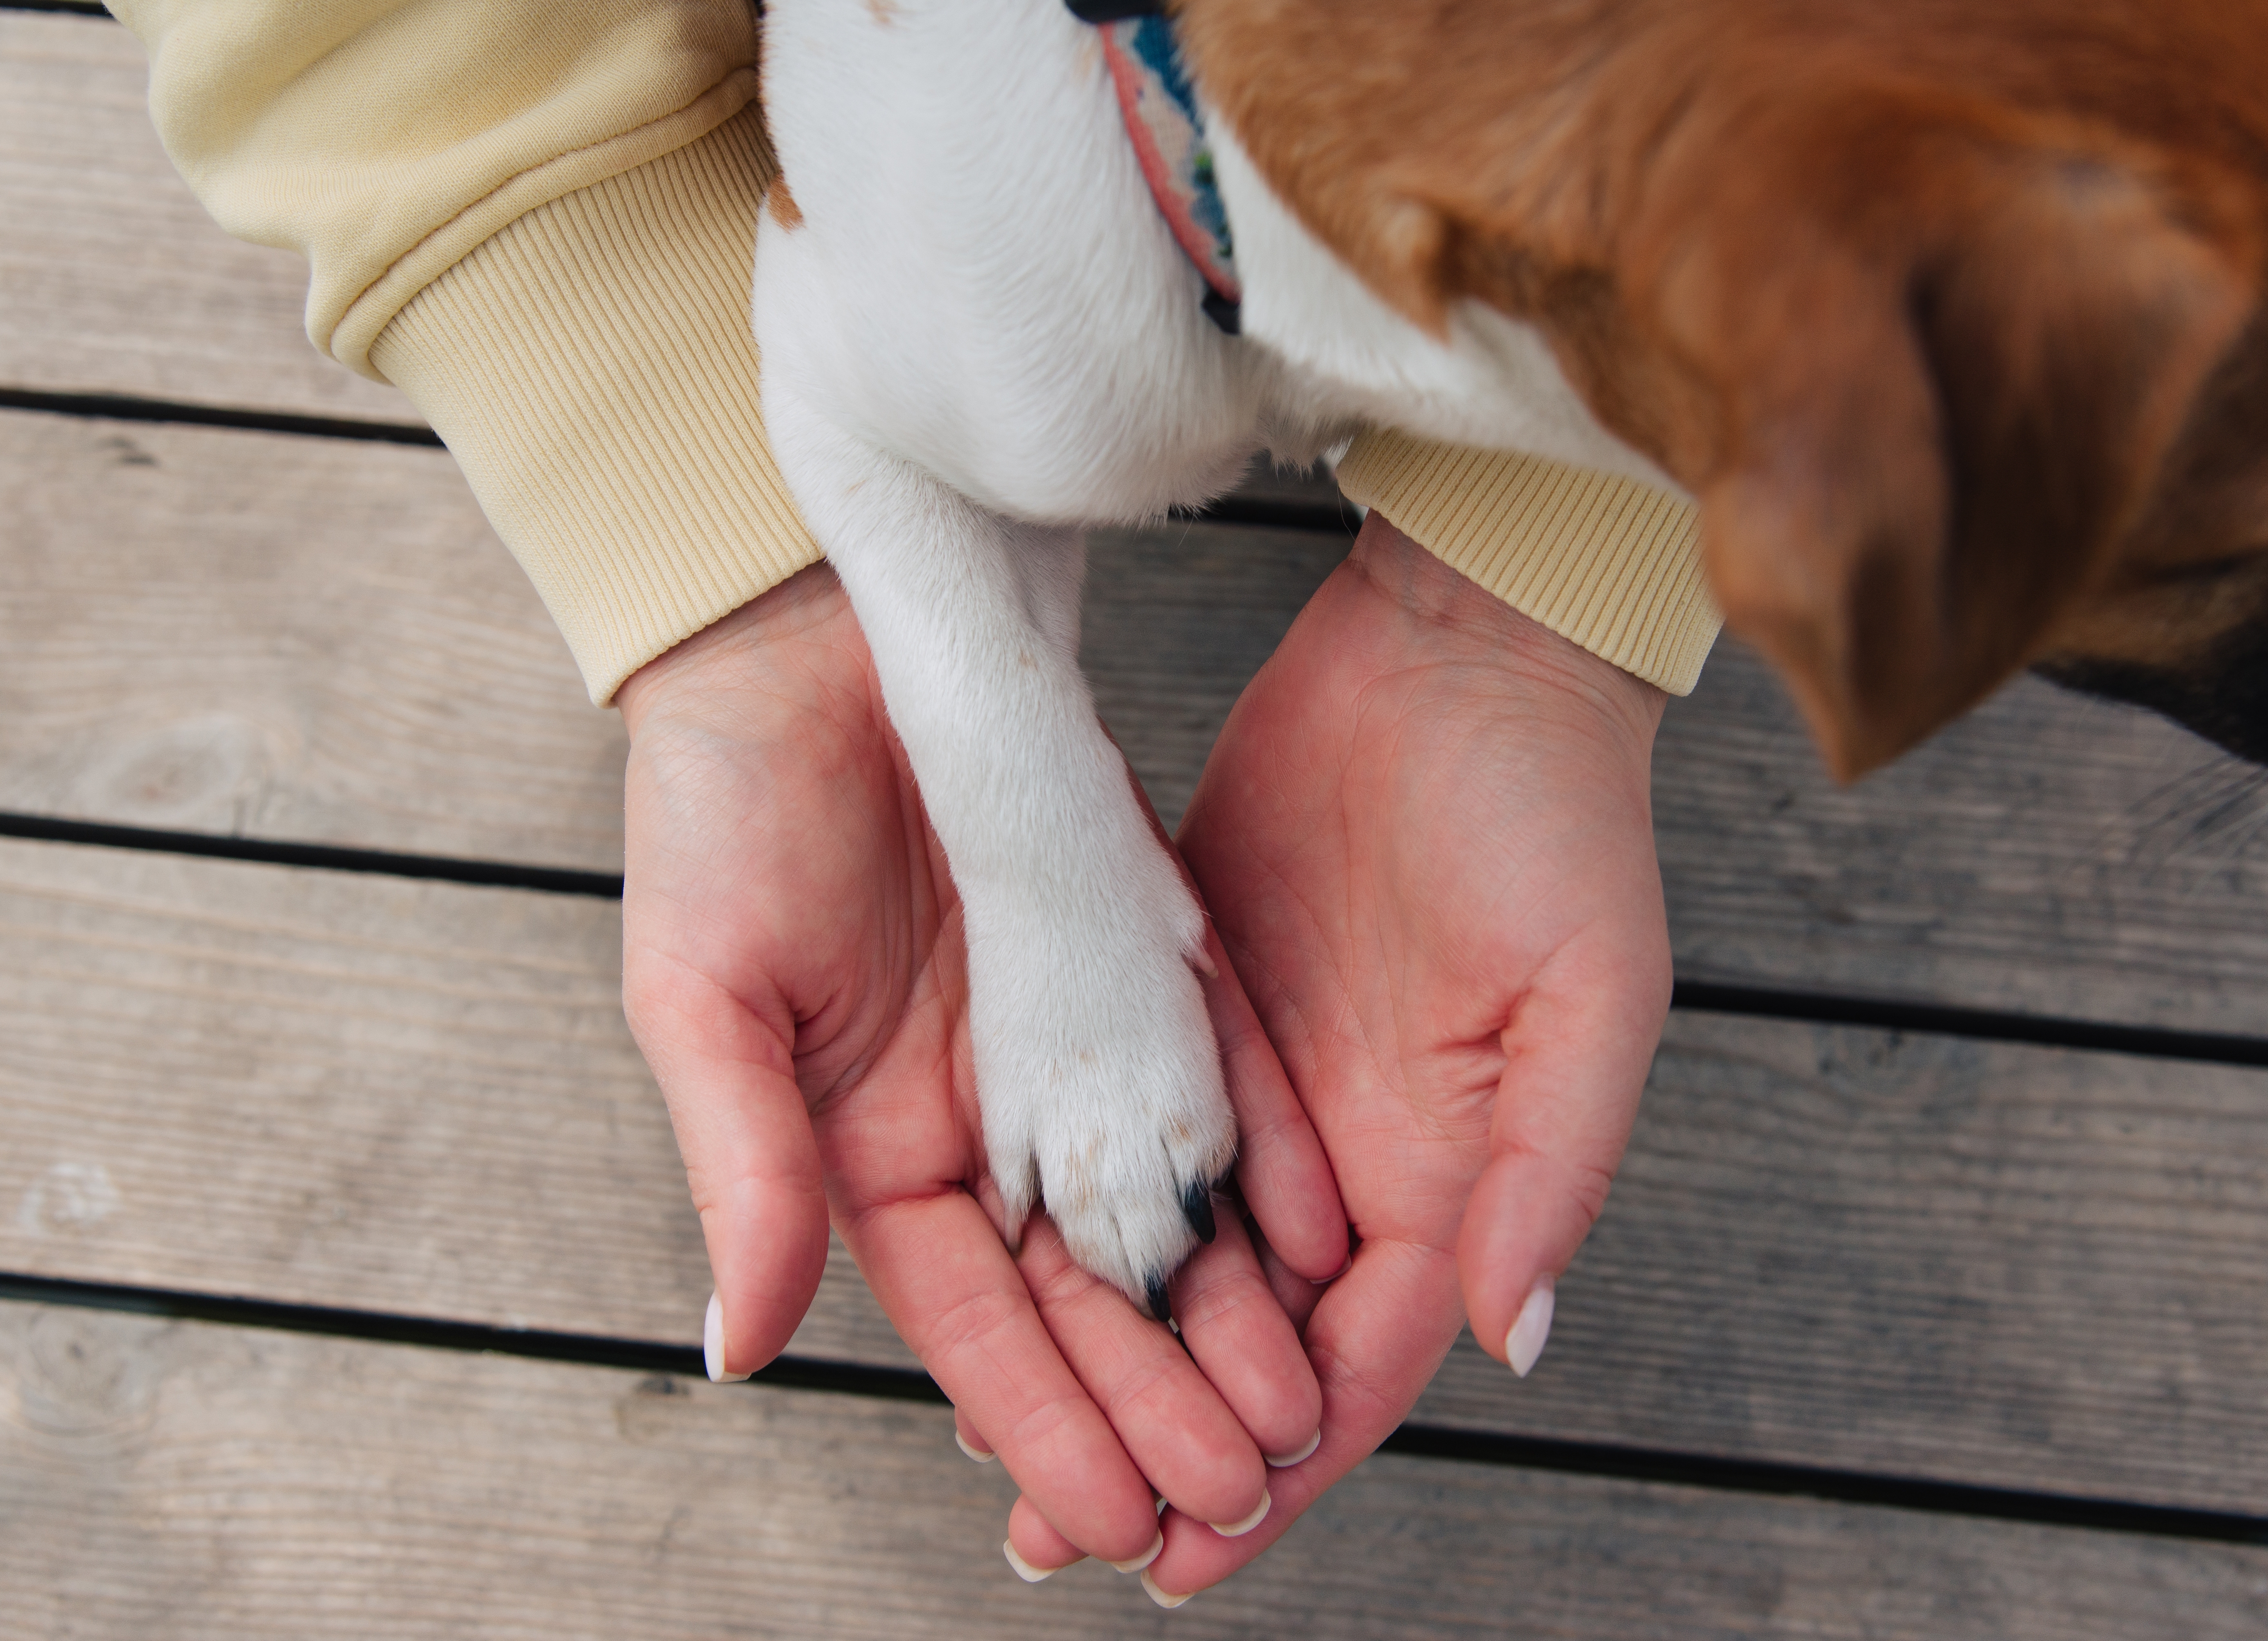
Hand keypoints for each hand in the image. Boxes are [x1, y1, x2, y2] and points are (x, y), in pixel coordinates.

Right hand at [615, 562, 1346, 1567]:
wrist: (809, 635)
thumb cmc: (718, 807)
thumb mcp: (706, 1000)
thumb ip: (745, 1168)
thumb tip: (741, 1349)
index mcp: (879, 1147)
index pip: (979, 1321)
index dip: (1046, 1424)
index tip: (1117, 1522)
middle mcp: (989, 1114)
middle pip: (1090, 1291)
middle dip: (1161, 1400)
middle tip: (1243, 1494)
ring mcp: (1071, 1037)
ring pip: (1166, 1208)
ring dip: (1229, 1313)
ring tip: (1299, 1413)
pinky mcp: (1140, 950)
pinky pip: (1219, 1071)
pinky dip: (1265, 1158)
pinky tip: (1318, 1241)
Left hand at [1044, 512, 1673, 1598]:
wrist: (1459, 650)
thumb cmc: (1558, 811)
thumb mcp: (1592, 990)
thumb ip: (1552, 1168)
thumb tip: (1519, 1335)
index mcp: (1446, 1174)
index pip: (1355, 1360)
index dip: (1280, 1464)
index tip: (1188, 1559)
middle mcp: (1349, 1154)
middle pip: (1250, 1335)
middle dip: (1166, 1438)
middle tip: (1059, 1540)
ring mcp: (1264, 1083)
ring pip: (1176, 1253)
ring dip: (1105, 1348)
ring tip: (1006, 1437)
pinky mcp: (1190, 1003)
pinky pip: (1126, 1132)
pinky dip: (1073, 1212)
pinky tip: (1002, 1271)